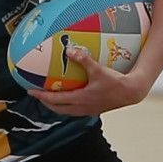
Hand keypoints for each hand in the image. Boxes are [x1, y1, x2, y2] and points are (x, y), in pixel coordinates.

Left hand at [27, 46, 150, 116]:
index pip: (55, 100)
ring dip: (55, 105)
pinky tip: (68, 96)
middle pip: (57, 109)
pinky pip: (74, 109)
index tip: (30, 91)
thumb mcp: (99, 69)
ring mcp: (88, 110)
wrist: (131, 92)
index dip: (41, 96)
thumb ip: (84, 59)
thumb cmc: (116, 81)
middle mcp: (82, 107)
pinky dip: (66, 104)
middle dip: (45, 102)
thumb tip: (70, 50)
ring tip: (49, 96)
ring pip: (66, 111)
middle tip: (37, 94)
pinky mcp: (94, 109)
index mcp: (80, 99)